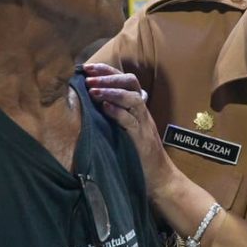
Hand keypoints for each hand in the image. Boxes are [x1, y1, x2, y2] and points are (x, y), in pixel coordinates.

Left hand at [82, 63, 169, 188]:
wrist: (159, 178)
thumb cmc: (137, 156)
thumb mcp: (124, 131)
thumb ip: (113, 116)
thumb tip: (88, 105)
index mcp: (137, 108)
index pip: (124, 80)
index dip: (106, 71)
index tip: (87, 68)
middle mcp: (142, 112)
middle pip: (130, 83)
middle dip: (108, 76)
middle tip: (88, 75)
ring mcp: (143, 124)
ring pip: (132, 98)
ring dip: (111, 91)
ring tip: (92, 89)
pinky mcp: (141, 139)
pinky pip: (130, 121)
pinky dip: (117, 112)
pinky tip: (104, 107)